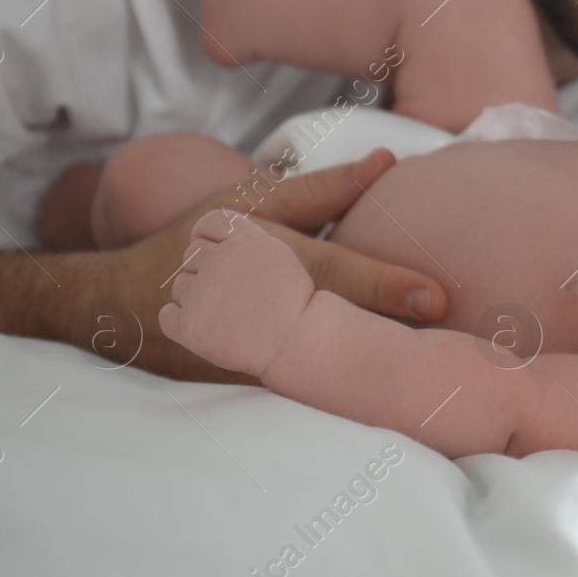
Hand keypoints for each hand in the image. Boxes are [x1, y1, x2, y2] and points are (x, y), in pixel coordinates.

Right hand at [99, 148, 447, 382]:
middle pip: (340, 334)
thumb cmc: (198, 246)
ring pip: (328, 378)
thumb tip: (387, 162)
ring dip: (380, 381)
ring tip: (446, 385)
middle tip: (461, 347)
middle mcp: (261, 317)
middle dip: (398, 343)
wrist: (116, 315)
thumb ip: (324, 189)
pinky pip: (314, 403)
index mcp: (265, 262)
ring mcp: (255, 366)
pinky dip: (352, 406)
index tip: (434, 299)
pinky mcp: (255, 398)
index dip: (383, 287)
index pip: (333, 274)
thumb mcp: (252, 205)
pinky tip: (402, 414)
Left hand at [159, 210, 316, 378]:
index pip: (209, 223)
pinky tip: (210, 328)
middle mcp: (219, 262)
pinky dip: (182, 322)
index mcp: (243, 241)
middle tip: (236, 295)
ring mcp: (201, 294)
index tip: (218, 254)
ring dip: (198, 299)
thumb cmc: (289, 301)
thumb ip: (241, 239)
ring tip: (230, 315)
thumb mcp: (276, 256)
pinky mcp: (190, 325)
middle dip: (208, 272)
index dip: (209, 236)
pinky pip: (167, 315)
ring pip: (181, 286)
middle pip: (192, 256)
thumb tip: (200, 237)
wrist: (296, 343)